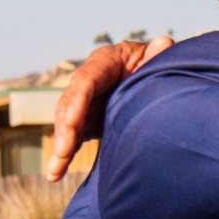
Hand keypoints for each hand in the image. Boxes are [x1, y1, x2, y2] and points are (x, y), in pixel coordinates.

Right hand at [46, 36, 175, 179]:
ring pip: (66, 122)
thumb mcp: (159, 61)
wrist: (155, 82)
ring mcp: (85, 100)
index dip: (78, 101)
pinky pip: (71, 137)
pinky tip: (55, 175)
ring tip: (55, 172)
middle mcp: (89, 79)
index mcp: (106, 61)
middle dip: (65, 130)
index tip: (72, 123)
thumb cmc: (158, 67)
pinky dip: (64, 155)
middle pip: (71, 103)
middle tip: (63, 153)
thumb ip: (159, 57)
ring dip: (61, 147)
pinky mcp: (85, 119)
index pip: (87, 80)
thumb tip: (163, 44)